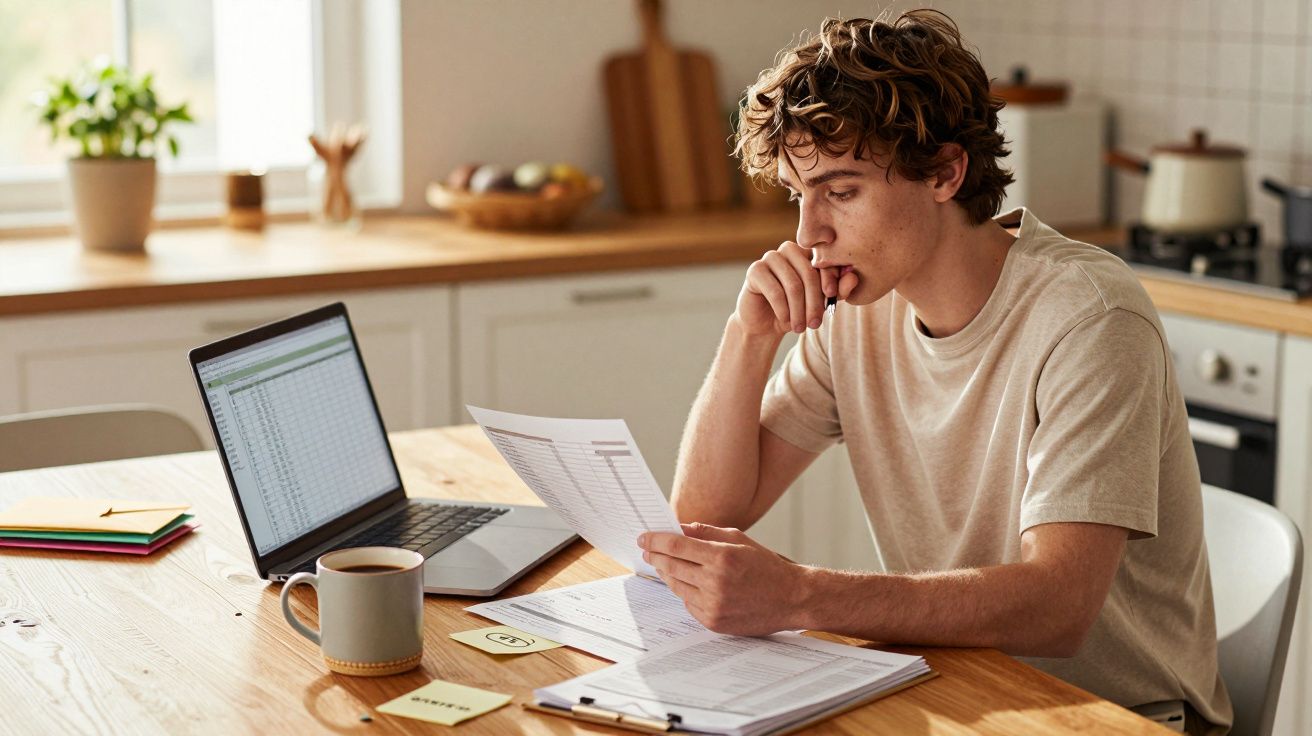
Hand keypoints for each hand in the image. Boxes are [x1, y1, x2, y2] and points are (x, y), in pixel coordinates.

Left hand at [638, 522, 805, 635]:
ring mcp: (714, 605)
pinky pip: (688, 604)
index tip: (644, 537)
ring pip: (676, 586)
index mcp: (722, 557)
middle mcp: (716, 582)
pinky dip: (684, 591)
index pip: (676, 546)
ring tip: (664, 564)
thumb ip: (706, 533)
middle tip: (647, 549)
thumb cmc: (767, 566)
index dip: (655, 540)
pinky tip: (687, 583)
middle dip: (655, 556)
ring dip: (667, 574)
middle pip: (671, 567)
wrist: (792, 598)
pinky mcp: (713, 622)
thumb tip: (678, 528)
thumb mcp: (739, 540)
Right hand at [735, 241, 838, 336]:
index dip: (830, 279)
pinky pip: (774, 290)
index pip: (823, 261)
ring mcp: (770, 258)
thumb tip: (854, 277)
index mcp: (808, 253)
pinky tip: (785, 320)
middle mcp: (789, 250)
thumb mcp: (821, 303)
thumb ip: (838, 291)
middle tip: (815, 324)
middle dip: (814, 302)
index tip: (831, 298)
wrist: (766, 323)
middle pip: (808, 273)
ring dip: (798, 310)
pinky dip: (783, 309)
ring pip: (792, 284)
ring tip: (800, 328)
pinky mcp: (755, 270)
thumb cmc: (796, 310)